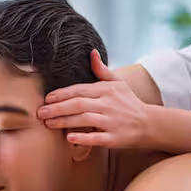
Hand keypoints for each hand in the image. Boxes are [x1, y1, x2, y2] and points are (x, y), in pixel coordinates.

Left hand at [37, 49, 151, 148]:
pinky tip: (69, 138)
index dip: (61, 94)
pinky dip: (83, 138)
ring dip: (64, 122)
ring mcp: (112, 121)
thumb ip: (102, 70)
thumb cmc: (129, 104)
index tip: (46, 99)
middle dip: (57, 108)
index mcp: (106, 90)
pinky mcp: (115, 138)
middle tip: (40, 113)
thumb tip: (91, 52)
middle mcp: (109, 104)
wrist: (150, 124)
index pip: (79, 90)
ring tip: (48, 124)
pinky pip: (96, 138)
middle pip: (78, 104)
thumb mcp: (118, 84)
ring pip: (84, 120)